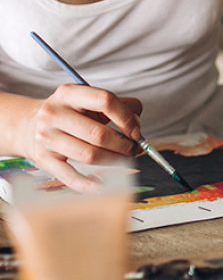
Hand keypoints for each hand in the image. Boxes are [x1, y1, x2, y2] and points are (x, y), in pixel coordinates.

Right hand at [22, 84, 142, 191]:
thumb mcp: (90, 101)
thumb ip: (120, 105)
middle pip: (99, 134)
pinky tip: (105, 185)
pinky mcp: (44, 160)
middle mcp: (54, 113)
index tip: (136, 131)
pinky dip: (92, 185)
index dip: (126, 118)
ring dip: (114, 161)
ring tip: (124, 160)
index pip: (105, 101)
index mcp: (69, 94)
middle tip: (134, 149)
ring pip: (90, 155)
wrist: (29, 126)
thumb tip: (137, 124)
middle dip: (124, 145)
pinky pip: (72, 177)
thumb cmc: (71, 114)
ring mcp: (47, 138)